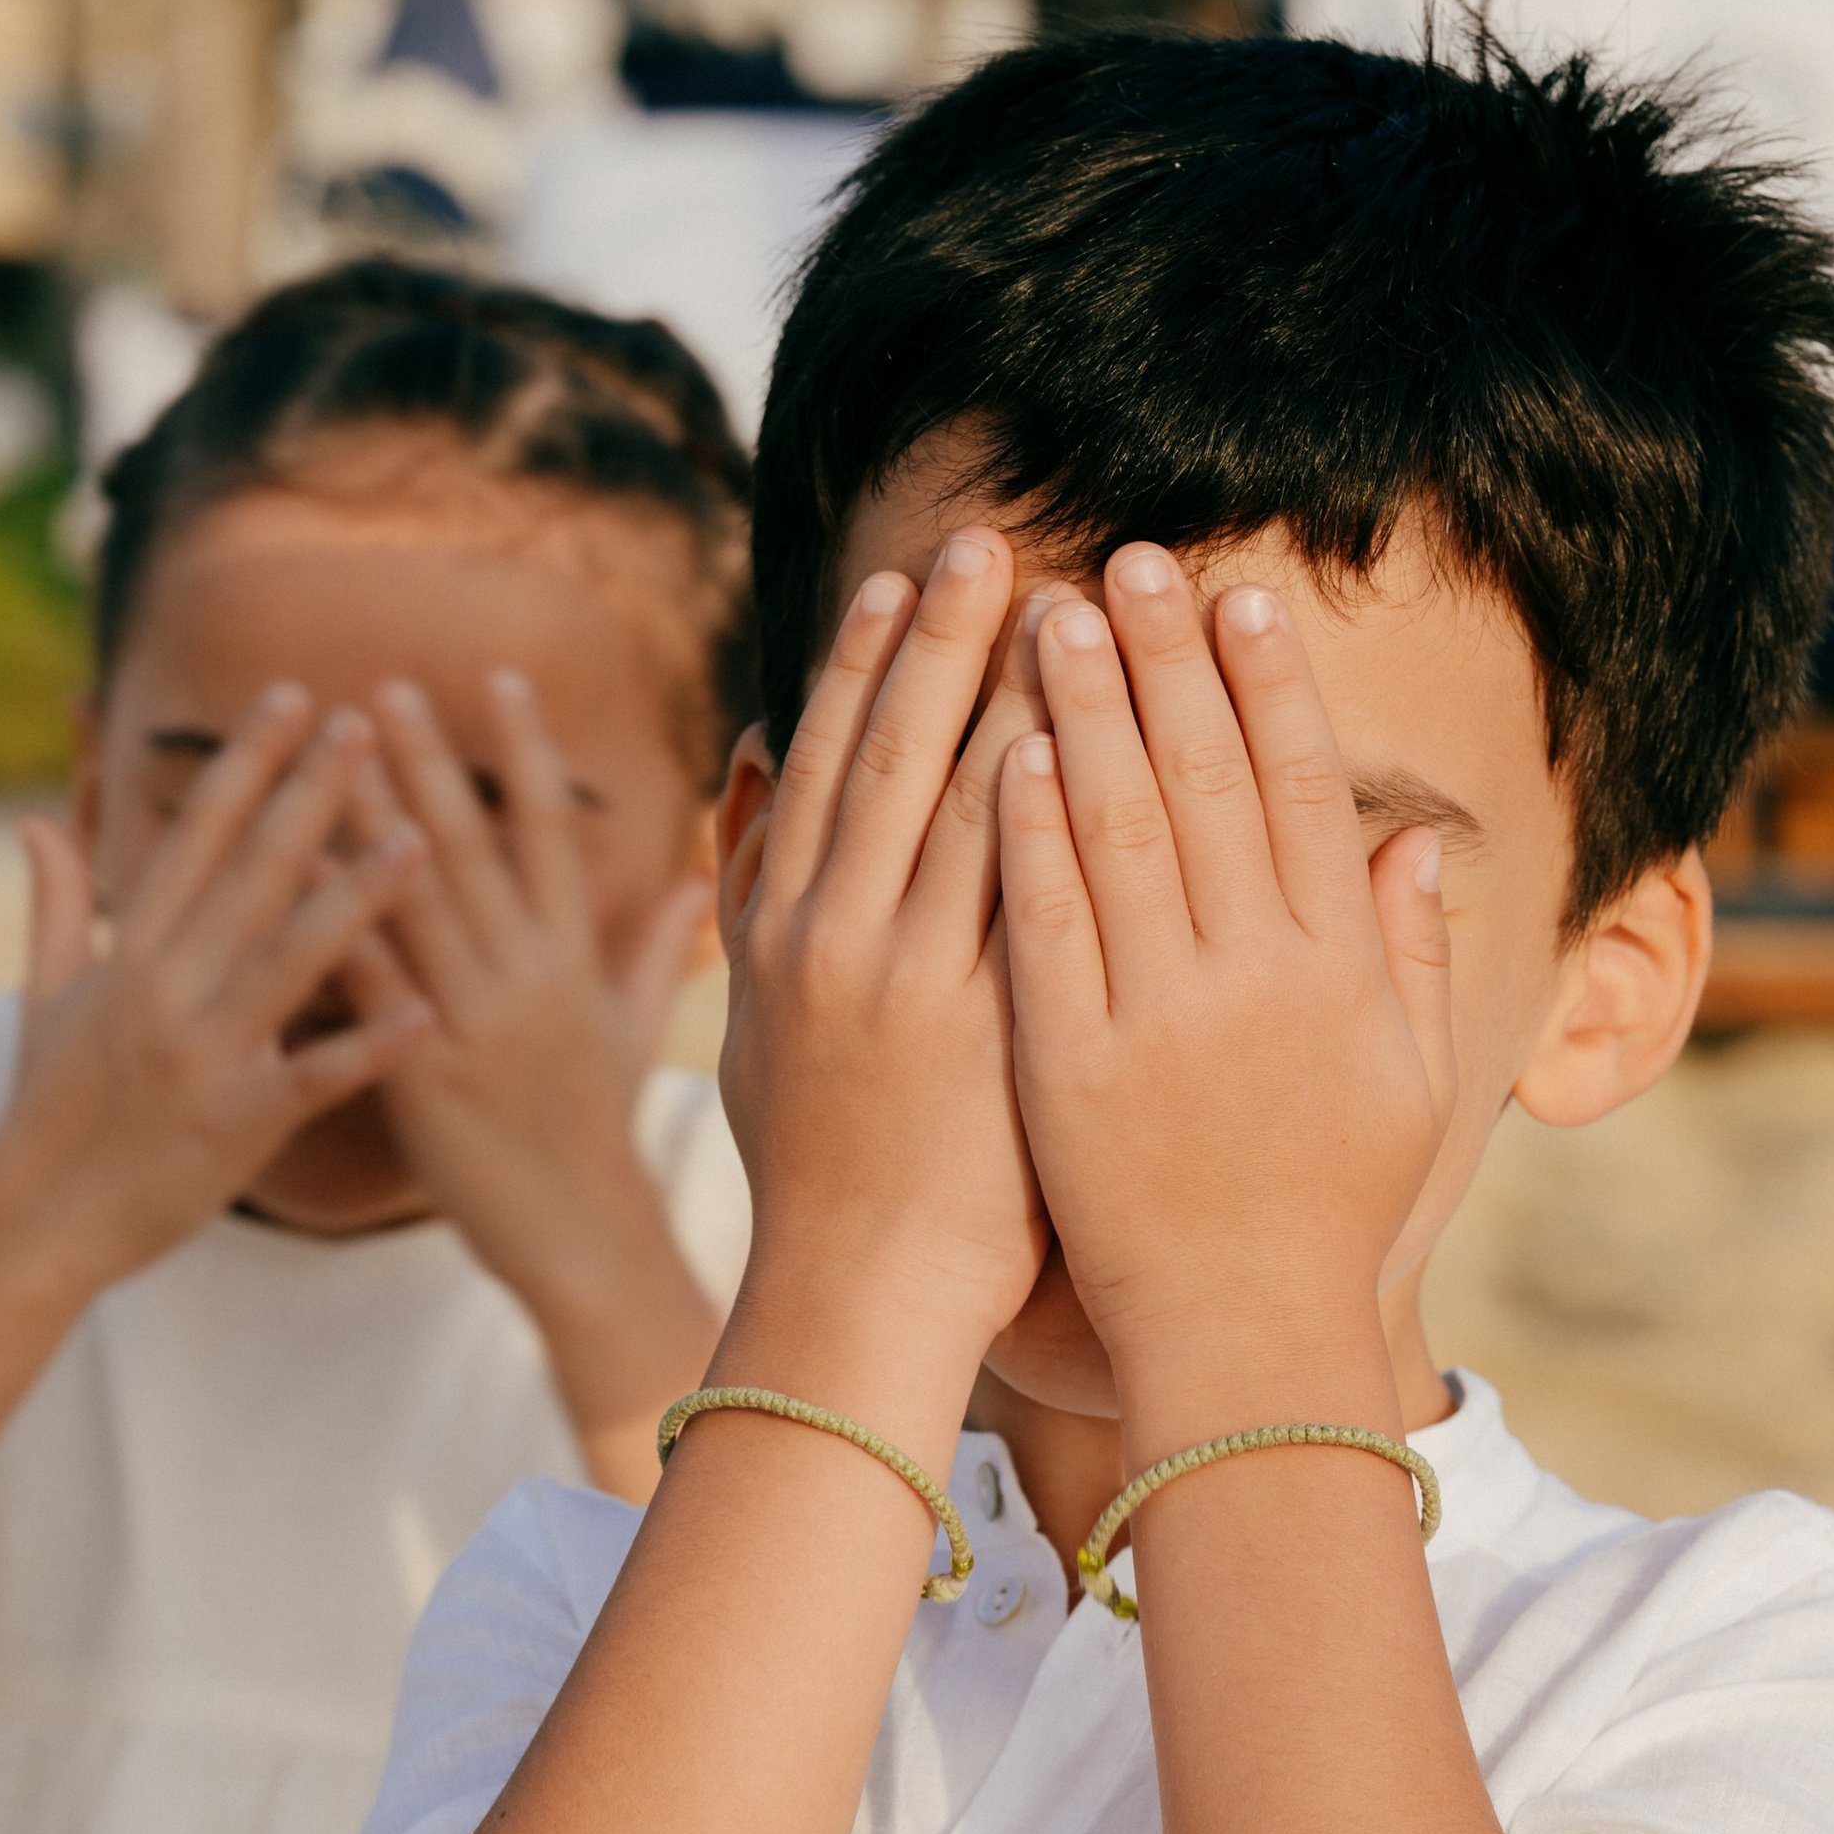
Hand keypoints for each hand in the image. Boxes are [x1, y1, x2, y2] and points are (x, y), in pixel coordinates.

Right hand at [0, 684, 432, 1293]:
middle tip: (366, 722)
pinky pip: (310, 1077)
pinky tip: (421, 1009)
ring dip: (357, 897)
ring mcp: (200, 1056)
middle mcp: (166, 989)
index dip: (246, 761)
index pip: (195, 834)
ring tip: (421, 840)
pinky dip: (365, 1045)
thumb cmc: (48, 1110)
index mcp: (133, 952)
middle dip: (310, 794)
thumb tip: (36, 817)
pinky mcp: (232, 1125)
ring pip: (288, 961)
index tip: (293, 696)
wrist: (33, 1226)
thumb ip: (56, 902)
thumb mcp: (42, 995)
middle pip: (250, 873)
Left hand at [332, 669, 709, 1314]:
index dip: (527, 751)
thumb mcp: (630, 1033)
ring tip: (332, 752)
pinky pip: (374, 987)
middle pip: (476, 849)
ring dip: (374, 818)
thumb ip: (650, 949)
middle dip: (432, 761)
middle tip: (389, 686)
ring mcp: (477, 1025)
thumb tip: (696, 877)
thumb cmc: (597, 1135)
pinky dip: (336, 925)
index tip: (499, 677)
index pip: (552, 835)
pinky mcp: (426, 1077)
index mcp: (574, 961)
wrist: (581, 1241)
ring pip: (420, 902)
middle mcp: (529, 979)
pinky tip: (296, 873)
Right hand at [718, 532, 1049, 1423]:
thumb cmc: (820, 1166)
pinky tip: (1087, 729)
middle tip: (983, 539)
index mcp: (776, 930)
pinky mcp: (979, 1029)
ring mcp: (902, 980)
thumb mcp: (752, 1018)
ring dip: (1010, 690)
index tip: (896, 578)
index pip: (819, 764)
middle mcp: (829, 938)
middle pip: (883, 753)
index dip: (855, 662)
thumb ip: (745, 885)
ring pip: (956, 800)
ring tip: (1062, 600)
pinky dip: (1044, 802)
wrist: (856, 1294)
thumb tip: (749, 756)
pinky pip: (1019, 889)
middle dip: (933, 639)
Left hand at [998, 555, 1453, 1398]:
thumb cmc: (1327, 1210)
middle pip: (1205, 782)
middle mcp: (1256, 977)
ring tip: (1050, 612)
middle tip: (1126, 558)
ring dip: (1083, 711)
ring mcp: (1160, 1019)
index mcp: (1339, 968)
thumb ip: (1409, 956)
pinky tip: (1004, 748)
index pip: (1304, 790)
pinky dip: (1027, 832)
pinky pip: (1045, 925)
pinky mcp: (1072, 1066)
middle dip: (1166, 660)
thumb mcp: (1406, 1083)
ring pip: (1117, 831)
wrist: (1245, 1337)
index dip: (1269, 685)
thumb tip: (1414, 841)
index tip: (1239, 598)